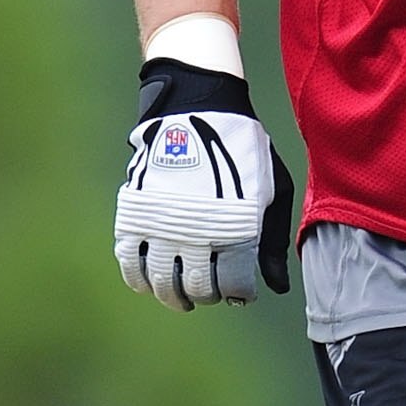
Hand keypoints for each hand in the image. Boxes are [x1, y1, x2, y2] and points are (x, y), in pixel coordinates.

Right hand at [114, 57, 295, 309]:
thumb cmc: (243, 151)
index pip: (233, 284)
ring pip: (161, 280)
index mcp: (237, 228)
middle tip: (209, 292)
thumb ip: (273, 243)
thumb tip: (276, 287)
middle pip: (196, 287)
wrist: (197, 109)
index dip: (237, 294)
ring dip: (171, 295)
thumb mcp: (273, 191)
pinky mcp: (135, 214)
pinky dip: (138, 278)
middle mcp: (198, 231)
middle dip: (205, 295)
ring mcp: (163, 223)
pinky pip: (129, 260)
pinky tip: (148, 282)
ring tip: (180, 297)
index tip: (239, 292)